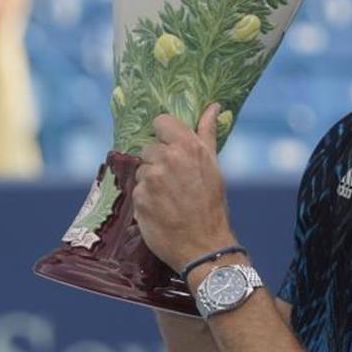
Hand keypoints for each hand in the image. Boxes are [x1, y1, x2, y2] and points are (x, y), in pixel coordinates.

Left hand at [133, 103, 236, 272]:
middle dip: (159, 161)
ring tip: (169, 198)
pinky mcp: (139, 198)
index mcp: (187, 146)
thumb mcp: (213, 165)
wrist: (203, 246)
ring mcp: (151, 178)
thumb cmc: (212, 204)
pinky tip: (160, 209)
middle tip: (175, 181)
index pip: (161, 122)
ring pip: (142, 169)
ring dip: (151, 181)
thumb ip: (207, 132)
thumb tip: (214, 106)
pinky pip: (137, 189)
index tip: (171, 146)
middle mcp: (167, 158)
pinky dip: (146, 198)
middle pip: (150, 147)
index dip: (165, 134)